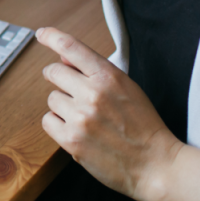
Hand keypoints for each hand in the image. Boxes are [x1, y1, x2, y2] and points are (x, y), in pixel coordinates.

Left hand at [37, 27, 181, 200]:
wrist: (157, 166)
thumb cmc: (144, 125)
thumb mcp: (127, 88)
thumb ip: (96, 70)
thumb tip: (62, 58)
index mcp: (108, 76)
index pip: (70, 46)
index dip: (51, 37)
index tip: (42, 34)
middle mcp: (92, 94)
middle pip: (53, 72)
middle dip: (57, 77)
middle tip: (68, 88)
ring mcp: (80, 118)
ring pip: (52, 98)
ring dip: (62, 105)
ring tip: (83, 117)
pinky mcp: (71, 141)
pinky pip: (48, 120)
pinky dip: (58, 124)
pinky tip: (75, 129)